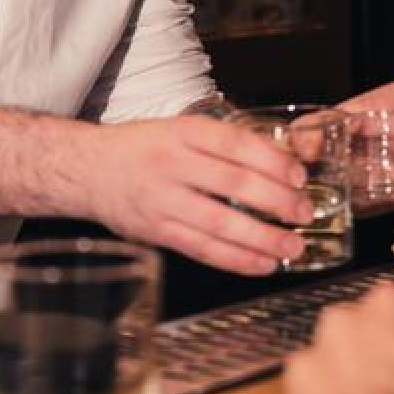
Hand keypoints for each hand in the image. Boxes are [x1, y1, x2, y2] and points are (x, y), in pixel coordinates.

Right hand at [89, 115, 313, 274]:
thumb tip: (278, 162)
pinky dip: (236, 259)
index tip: (299, 175)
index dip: (271, 160)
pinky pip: (203, 250)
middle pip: (233, 184)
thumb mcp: (177, 129)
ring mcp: (162, 201)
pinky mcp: (157, 232)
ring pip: (220, 224)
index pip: (234, 143)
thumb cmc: (142, 148)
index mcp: (182, 133)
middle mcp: (172, 165)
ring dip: (263, 239)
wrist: (88, 170)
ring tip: (293, 247)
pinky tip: (263, 264)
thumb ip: (219, 145)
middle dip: (276, 201)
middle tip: (304, 212)